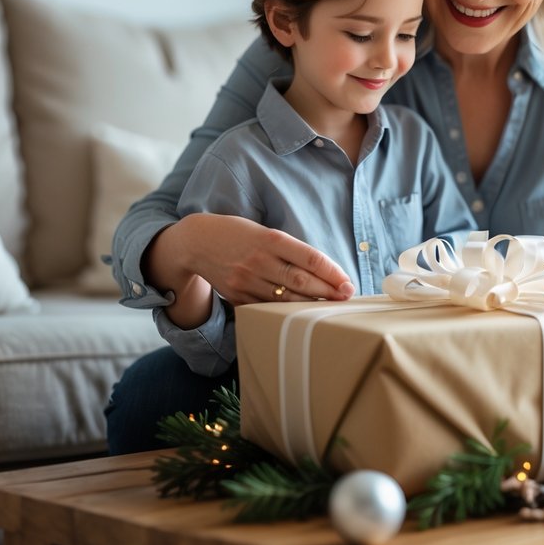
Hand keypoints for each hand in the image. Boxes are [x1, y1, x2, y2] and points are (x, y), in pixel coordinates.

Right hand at [145, 214, 355, 304]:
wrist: (196, 243)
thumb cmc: (238, 234)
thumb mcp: (264, 232)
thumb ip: (289, 250)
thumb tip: (322, 271)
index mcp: (269, 239)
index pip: (309, 258)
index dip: (332, 272)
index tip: (347, 282)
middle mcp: (259, 261)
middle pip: (301, 281)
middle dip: (328, 291)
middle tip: (346, 296)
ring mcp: (247, 281)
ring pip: (287, 298)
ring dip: (312, 304)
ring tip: (331, 306)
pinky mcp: (238, 297)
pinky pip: (268, 307)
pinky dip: (288, 311)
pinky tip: (303, 312)